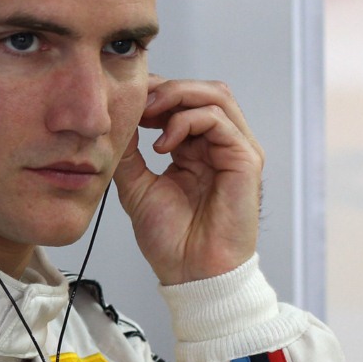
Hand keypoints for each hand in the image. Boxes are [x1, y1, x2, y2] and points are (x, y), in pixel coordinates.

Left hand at [111, 76, 262, 284]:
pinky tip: (163, 143)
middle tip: (138, 102)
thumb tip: (117, 118)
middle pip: (203, 91)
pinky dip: (187, 121)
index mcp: (195, 149)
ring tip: (149, 115)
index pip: (184, 101)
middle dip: (167, 88)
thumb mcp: (136, 184)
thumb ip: (129, 151)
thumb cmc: (170, 238)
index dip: (156, 92)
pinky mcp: (246, 160)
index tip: (127, 100)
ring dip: (177, 97)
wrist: (190, 273)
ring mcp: (236, 150)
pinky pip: (220, 120)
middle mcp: (219, 145)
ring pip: (215, 96)